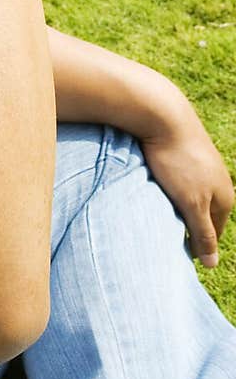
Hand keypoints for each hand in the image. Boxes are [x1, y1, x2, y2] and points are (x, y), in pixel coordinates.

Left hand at [139, 108, 233, 268]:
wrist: (162, 114)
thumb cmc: (178, 161)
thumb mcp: (191, 203)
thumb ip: (202, 233)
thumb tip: (212, 264)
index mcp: (225, 196)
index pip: (213, 233)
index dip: (195, 245)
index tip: (174, 254)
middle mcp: (217, 180)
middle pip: (201, 213)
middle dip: (184, 224)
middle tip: (161, 232)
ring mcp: (202, 164)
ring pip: (188, 195)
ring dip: (173, 204)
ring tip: (154, 210)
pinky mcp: (184, 151)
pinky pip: (177, 178)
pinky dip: (166, 186)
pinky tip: (152, 186)